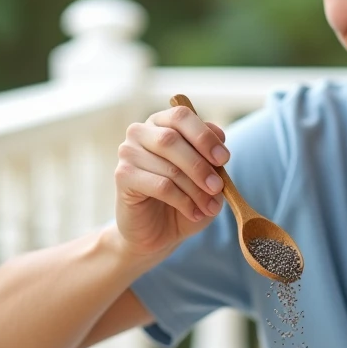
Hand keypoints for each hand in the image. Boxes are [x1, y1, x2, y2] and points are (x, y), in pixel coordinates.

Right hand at [113, 105, 229, 259]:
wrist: (157, 232)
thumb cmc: (183, 199)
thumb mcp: (205, 176)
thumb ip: (212, 155)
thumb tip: (220, 137)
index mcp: (162, 123)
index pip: (181, 115)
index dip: (204, 136)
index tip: (224, 159)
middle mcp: (140, 132)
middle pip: (172, 139)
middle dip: (201, 166)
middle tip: (218, 187)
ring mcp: (128, 153)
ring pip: (169, 167)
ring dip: (196, 190)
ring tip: (209, 207)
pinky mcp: (123, 176)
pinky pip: (160, 186)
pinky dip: (183, 201)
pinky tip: (193, 213)